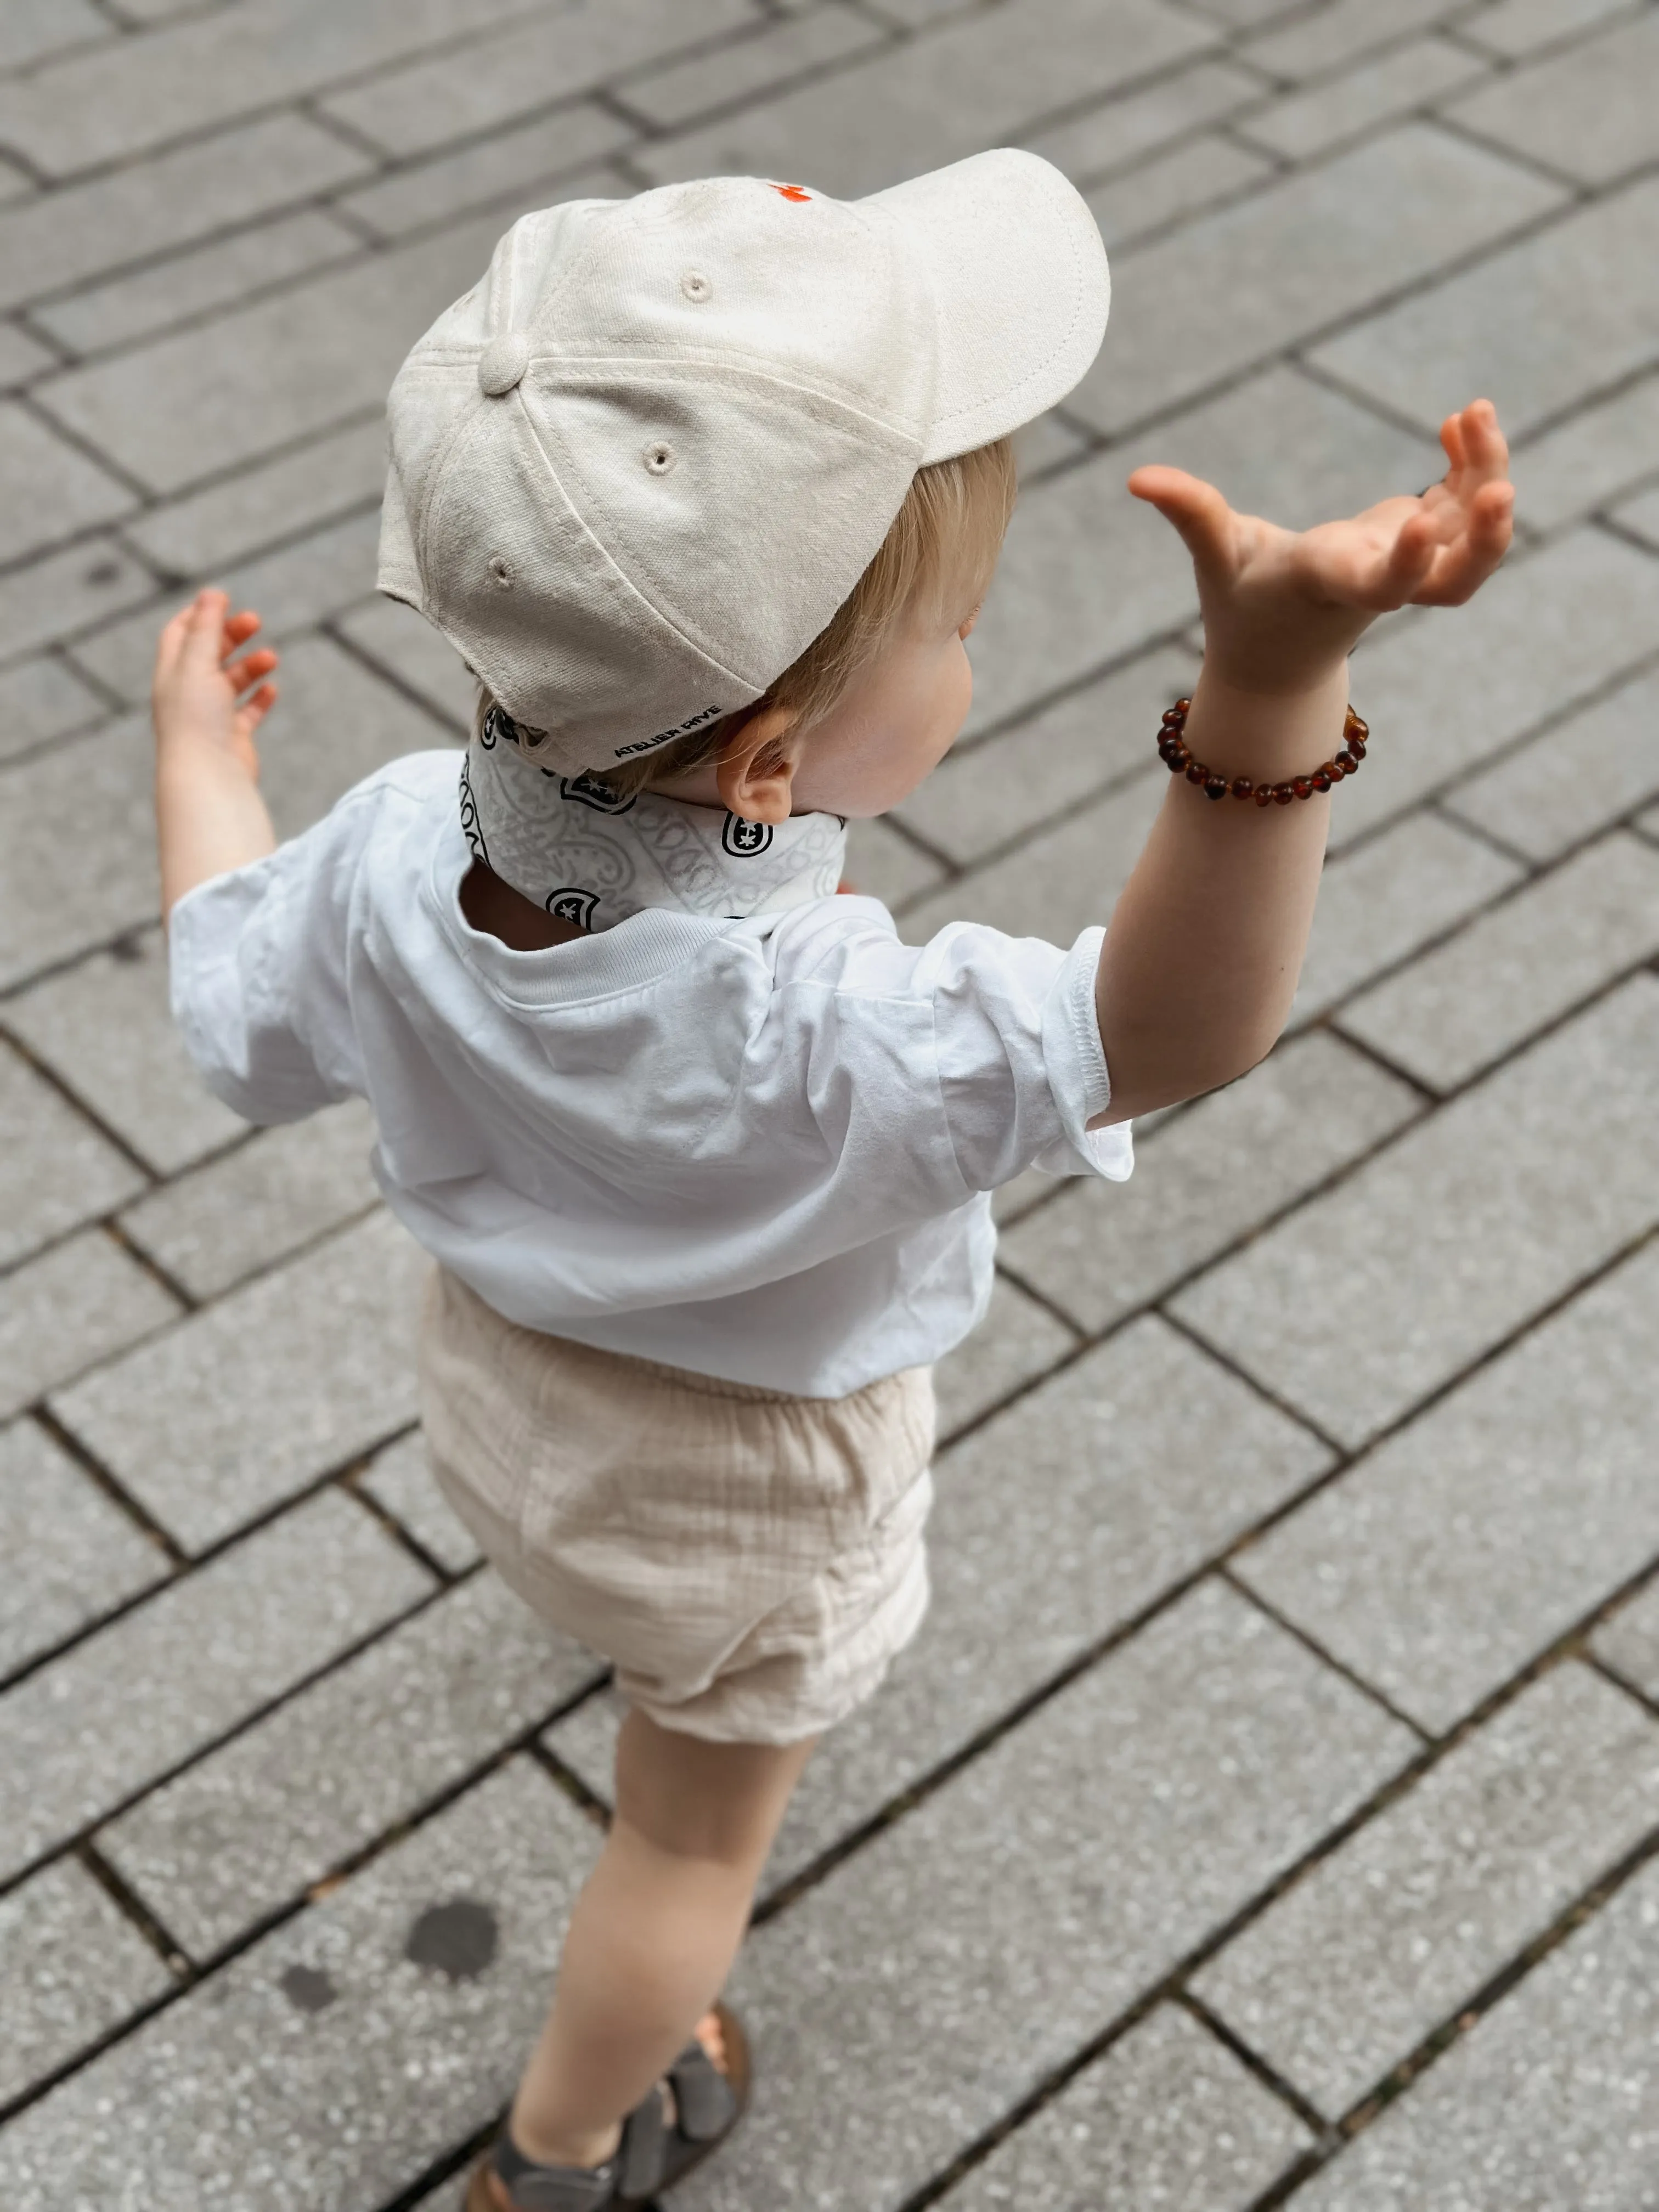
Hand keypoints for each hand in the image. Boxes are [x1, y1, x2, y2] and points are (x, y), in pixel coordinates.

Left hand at [151, 587, 278, 777]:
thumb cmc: (195, 719)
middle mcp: (188, 693)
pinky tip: (272, 689)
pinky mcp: (232, 737)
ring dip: (251, 665)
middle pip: (209, 653)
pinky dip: (260, 697)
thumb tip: (212, 592)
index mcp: (172, 673)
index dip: (199, 614)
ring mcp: (210, 716)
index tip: (222, 600)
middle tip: (255, 621)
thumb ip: (207, 627)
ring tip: (271, 658)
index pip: (179, 633)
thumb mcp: (198, 662)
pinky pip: (248, 712)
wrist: (207, 773)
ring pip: (232, 681)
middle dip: (231, 634)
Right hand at [1129, 398, 1514, 695]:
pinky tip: (1461, 422)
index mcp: (1335, 585)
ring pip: (1473, 538)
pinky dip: (1474, 464)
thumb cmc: (1242, 603)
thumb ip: (1189, 513)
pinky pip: (1465, 507)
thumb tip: (1137, 476)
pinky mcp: (1421, 542)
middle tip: (1499, 487)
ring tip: (1473, 413)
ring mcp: (1410, 565)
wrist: (1283, 655)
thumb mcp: (1215, 557)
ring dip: (1488, 476)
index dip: (1408, 562)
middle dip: (1486, 541)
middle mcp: (1383, 581)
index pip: (1383, 587)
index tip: (1421, 523)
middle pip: (1457, 581)